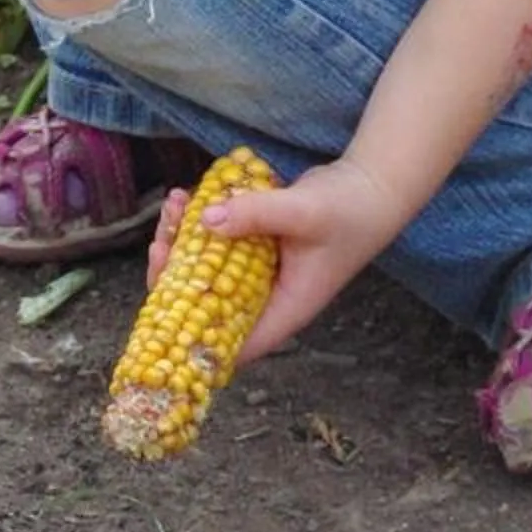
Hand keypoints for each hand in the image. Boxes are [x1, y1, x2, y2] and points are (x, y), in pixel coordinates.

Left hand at [145, 155, 409, 367]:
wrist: (370, 186)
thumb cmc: (348, 211)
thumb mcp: (303, 212)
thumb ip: (257, 216)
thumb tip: (205, 221)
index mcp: (282, 310)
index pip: (229, 345)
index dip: (189, 337)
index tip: (163, 300)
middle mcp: (266, 298)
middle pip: (205, 305)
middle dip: (174, 276)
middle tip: (161, 241)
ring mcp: (258, 272)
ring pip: (204, 269)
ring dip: (182, 241)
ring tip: (174, 204)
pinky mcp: (254, 247)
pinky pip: (215, 242)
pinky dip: (197, 221)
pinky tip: (186, 195)